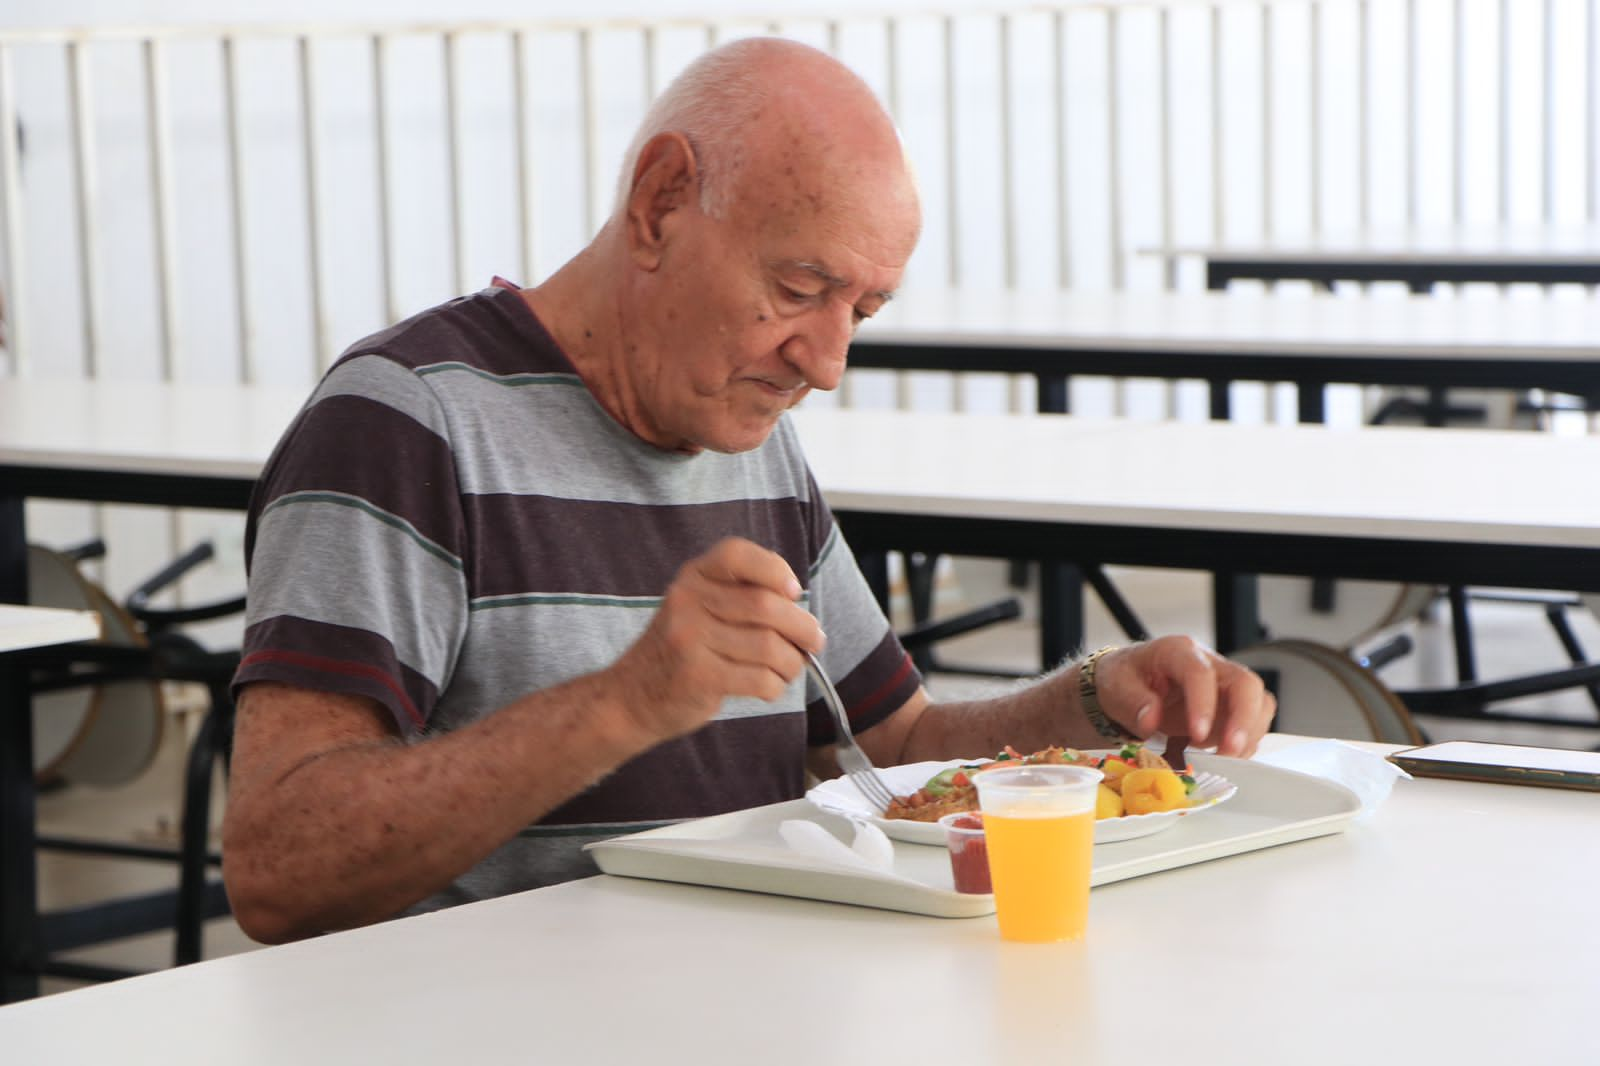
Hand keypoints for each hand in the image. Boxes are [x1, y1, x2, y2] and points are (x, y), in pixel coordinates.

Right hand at [611, 537, 823, 743]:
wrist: (632, 697)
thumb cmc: (682, 651)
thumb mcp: (700, 608)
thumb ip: (742, 597)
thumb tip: (801, 610)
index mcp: (693, 577)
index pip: (737, 554)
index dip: (775, 568)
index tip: (794, 591)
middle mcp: (688, 601)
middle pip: (765, 605)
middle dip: (802, 627)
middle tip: (813, 641)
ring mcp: (690, 639)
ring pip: (769, 646)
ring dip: (792, 662)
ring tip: (789, 668)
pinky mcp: (698, 677)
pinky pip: (759, 678)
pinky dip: (775, 686)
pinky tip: (769, 687)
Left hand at [1092, 637, 1274, 757]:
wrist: (1128, 684)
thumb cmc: (1124, 678)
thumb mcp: (1117, 686)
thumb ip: (1134, 702)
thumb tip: (1151, 721)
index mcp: (1177, 652)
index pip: (1201, 673)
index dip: (1204, 704)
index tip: (1198, 734)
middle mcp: (1208, 664)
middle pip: (1245, 684)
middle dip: (1244, 720)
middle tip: (1230, 750)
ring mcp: (1222, 686)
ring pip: (1258, 702)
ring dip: (1249, 734)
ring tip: (1225, 757)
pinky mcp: (1229, 708)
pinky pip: (1253, 722)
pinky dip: (1245, 742)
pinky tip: (1225, 755)